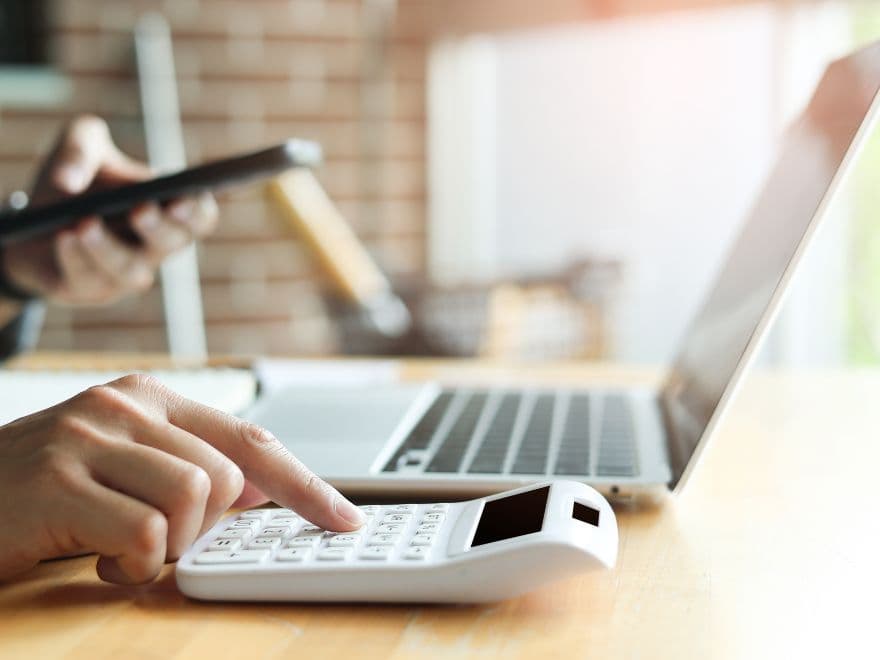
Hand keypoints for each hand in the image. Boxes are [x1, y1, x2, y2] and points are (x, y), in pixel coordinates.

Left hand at [0, 115, 217, 305]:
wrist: (31, 218)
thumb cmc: (73, 179)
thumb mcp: (77, 144)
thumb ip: (79, 145)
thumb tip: (68, 181)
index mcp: (167, 210)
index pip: (201, 217)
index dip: (198, 212)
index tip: (181, 198)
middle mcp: (154, 247)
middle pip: (174, 244)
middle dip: (159, 228)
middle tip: (140, 209)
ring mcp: (126, 273)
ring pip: (132, 271)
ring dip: (110, 249)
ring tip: (84, 224)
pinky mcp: (91, 290)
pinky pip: (90, 281)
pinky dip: (76, 259)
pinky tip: (64, 238)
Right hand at [0, 374, 363, 583]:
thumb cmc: (48, 491)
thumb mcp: (124, 466)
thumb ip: (190, 467)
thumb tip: (260, 491)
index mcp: (149, 397)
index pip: (250, 437)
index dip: (303, 482)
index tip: (342, 517)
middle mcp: (123, 406)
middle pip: (225, 475)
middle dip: (205, 528)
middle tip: (160, 540)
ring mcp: (87, 438)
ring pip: (193, 498)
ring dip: (169, 546)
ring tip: (126, 548)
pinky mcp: (57, 483)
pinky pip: (144, 533)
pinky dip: (134, 565)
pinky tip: (100, 560)